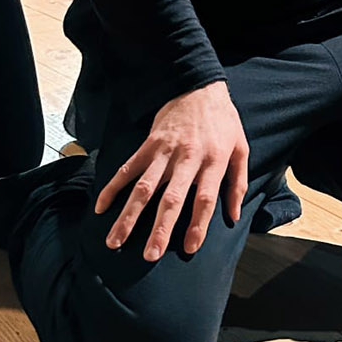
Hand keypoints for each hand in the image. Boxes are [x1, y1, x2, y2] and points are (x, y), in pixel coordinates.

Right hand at [96, 80, 248, 260]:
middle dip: (160, 228)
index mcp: (213, 160)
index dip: (198, 223)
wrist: (199, 87)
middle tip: (150, 255)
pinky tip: (101, 207)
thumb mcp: (241, 147)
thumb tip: (233, 215)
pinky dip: (112, 187)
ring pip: (144, 187)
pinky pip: (128, 168)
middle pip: (172, 197)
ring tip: (115, 241)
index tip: (190, 248)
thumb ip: (237, 182)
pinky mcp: (148, 144)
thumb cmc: (223, 121)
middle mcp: (187, 158)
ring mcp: (165, 151)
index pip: (205, 197)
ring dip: (129, 215)